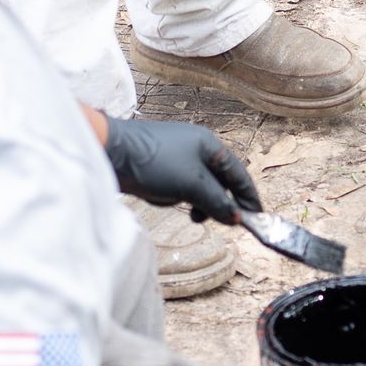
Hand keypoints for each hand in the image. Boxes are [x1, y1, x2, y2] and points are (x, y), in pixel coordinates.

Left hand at [103, 116, 262, 224]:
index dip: (248, 196)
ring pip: (198, 187)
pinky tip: (163, 198)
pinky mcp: (160, 168)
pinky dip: (176, 197)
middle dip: (218, 202)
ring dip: (196, 201)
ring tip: (189, 213)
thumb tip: (237, 218)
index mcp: (209, 145)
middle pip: (219, 181)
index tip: (256, 217)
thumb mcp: (192, 185)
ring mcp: (177, 157)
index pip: (238, 173)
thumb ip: (217, 202)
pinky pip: (178, 187)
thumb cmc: (153, 162)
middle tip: (218, 221)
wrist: (110, 153)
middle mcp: (196, 148)